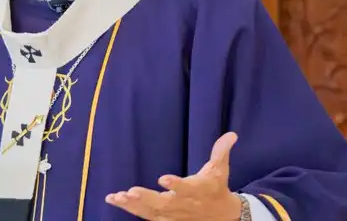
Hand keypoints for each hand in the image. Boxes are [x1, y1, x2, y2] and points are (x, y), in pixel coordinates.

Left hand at [105, 132, 242, 220]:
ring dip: (133, 205)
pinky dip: (130, 208)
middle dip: (147, 199)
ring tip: (116, 196)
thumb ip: (221, 152)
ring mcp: (174, 215)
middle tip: (132, 191)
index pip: (187, 188)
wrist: (223, 217)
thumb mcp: (220, 170)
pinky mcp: (165, 220)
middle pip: (164, 204)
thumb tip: (231, 134)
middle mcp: (184, 205)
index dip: (176, 184)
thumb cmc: (216, 188)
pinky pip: (145, 215)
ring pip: (151, 212)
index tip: (162, 178)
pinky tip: (115, 199)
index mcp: (198, 190)